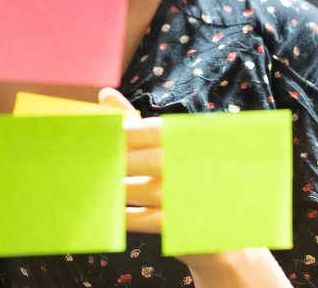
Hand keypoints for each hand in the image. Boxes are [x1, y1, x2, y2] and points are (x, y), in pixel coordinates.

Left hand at [96, 92, 289, 287]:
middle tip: (93, 164)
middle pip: (152, 160)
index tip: (104, 135)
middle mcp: (194, 165)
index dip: (127, 131)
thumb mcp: (163, 141)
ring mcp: (191, 196)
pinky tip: (113, 213)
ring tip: (100, 186)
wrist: (223, 221)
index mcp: (191, 140)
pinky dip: (128, 217)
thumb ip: (134, 119)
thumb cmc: (183, 171)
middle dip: (121, 162)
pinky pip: (150, 220)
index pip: (157, 130)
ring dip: (120, 189)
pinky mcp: (184, 225)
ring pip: (148, 190)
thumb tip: (104, 94)